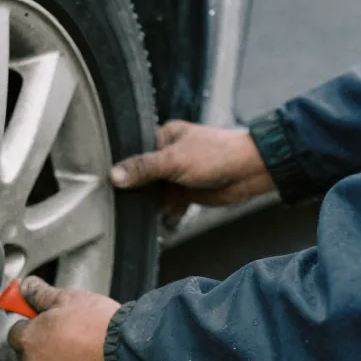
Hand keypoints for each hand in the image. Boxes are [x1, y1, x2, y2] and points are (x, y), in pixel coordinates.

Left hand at [7, 276, 120, 360]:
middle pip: (30, 350)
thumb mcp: (66, 298)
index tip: (39, 312)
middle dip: (42, 337)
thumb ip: (39, 293)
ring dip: (59, 352)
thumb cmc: (97, 325)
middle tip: (64, 323)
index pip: (14, 331)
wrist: (129, 353)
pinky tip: (91, 353)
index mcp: (29, 342)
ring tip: (83, 337)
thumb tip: (26, 288)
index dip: (28, 319)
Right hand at [110, 121, 274, 227]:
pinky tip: (163, 222)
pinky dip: (166, 215)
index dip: (121, 167)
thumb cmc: (217, 155)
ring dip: (150, 205)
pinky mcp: (186, 192)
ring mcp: (177, 175)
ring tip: (140, 216)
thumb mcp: (173, 160)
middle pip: (141, 175)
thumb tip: (114, 175)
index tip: (108, 183)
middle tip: (122, 204)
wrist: (252, 171)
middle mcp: (168, 155)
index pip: (133, 153)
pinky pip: (169, 206)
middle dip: (135, 191)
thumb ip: (143, 168)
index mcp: (163, 138)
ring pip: (154, 193)